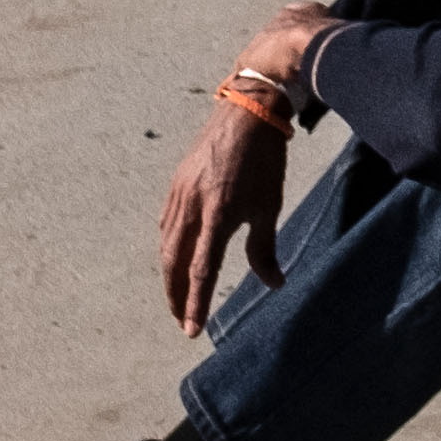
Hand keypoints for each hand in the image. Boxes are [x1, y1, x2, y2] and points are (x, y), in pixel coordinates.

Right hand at [158, 103, 284, 335]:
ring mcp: (180, 193)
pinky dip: (168, 246)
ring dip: (169, 275)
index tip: (192, 330)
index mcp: (218, 213)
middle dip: (175, 296)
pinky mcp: (177, 183)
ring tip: (177, 297)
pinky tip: (174, 256)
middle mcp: (192, 205)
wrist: (248, 110)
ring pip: (166, 244)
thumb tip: (274, 283)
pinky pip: (166, 223)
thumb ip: (265, 248)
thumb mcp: (269, 204)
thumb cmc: (264, 159)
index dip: (196, 303)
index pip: (201, 270)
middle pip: (174, 262)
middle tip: (181, 321)